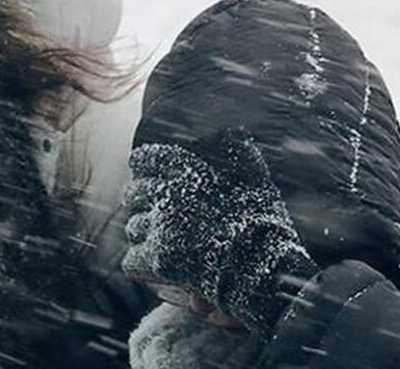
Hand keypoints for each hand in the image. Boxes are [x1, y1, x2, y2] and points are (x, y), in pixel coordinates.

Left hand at [122, 130, 317, 335]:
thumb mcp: (255, 176)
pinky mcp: (159, 260)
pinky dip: (142, 263)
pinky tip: (155, 265)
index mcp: (187, 169)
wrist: (267, 269)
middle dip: (141, 202)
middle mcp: (169, 194)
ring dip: (144, 233)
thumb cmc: (264, 223)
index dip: (143, 168)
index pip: (144, 160)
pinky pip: (133, 260)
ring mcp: (162, 228)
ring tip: (159, 239)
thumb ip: (239, 149)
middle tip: (152, 212)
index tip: (144, 175)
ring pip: (134, 227)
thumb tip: (233, 131)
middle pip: (134, 194)